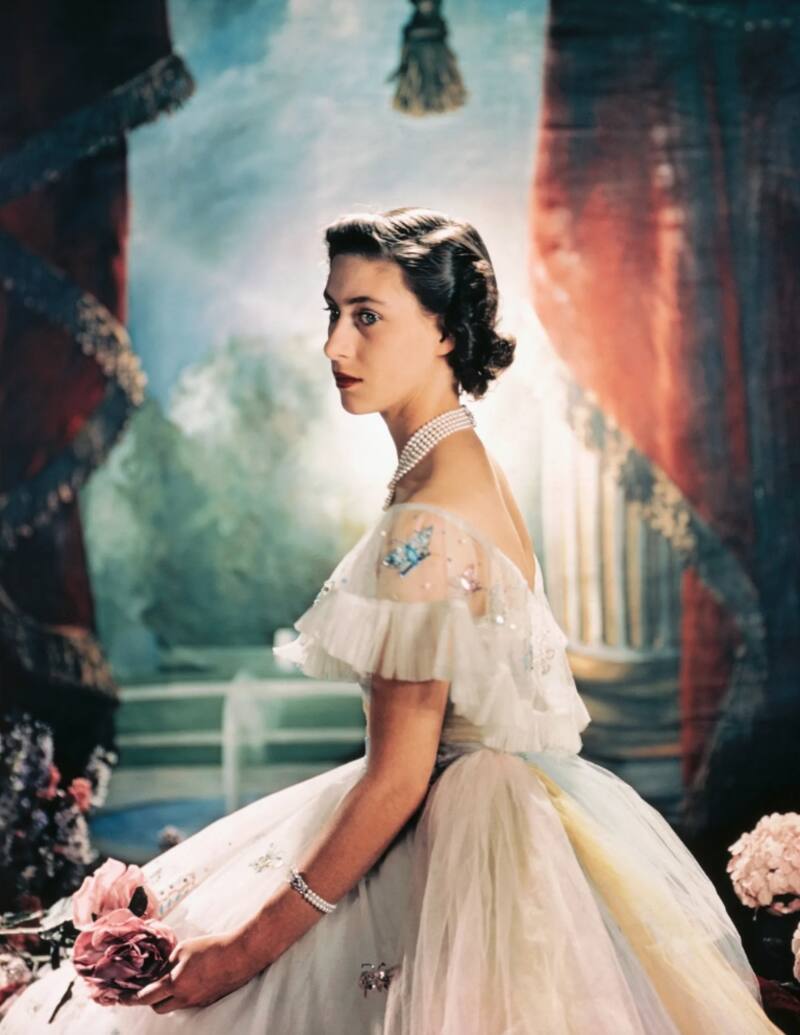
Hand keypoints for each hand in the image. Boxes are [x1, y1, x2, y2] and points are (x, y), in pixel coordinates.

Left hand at [123, 930, 263, 1012]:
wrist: (240, 954)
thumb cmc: (211, 947)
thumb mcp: (183, 948)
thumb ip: (167, 962)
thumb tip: (159, 970)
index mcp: (174, 985)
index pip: (145, 998)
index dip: (131, 999)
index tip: (121, 999)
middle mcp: (184, 999)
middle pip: (158, 1008)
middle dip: (151, 999)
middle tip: (150, 985)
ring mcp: (198, 1002)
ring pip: (175, 1006)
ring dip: (168, 997)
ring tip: (173, 979)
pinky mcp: (209, 1000)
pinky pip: (189, 1002)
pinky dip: (184, 994)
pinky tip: (192, 978)